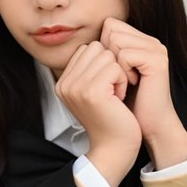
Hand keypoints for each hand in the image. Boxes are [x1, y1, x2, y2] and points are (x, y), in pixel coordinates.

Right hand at [55, 41, 141, 186]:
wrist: (115, 148)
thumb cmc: (112, 119)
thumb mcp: (95, 90)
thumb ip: (91, 68)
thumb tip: (103, 38)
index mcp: (63, 82)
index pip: (87, 49)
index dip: (104, 63)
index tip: (107, 88)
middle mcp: (64, 83)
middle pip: (96, 47)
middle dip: (111, 65)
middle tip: (112, 91)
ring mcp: (76, 87)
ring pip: (106, 55)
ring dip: (118, 73)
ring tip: (115, 95)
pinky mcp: (91, 91)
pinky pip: (115, 67)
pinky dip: (123, 81)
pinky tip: (119, 99)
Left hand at [100, 17, 186, 169]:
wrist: (143, 128)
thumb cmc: (123, 106)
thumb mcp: (106, 76)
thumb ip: (100, 56)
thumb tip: (84, 44)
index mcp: (139, 42)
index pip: (109, 25)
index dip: (101, 49)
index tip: (109, 74)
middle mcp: (149, 41)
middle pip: (111, 28)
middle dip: (105, 56)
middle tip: (116, 79)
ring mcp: (155, 49)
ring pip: (116, 39)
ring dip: (112, 65)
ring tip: (123, 83)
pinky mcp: (157, 60)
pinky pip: (124, 54)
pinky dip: (121, 73)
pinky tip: (131, 85)